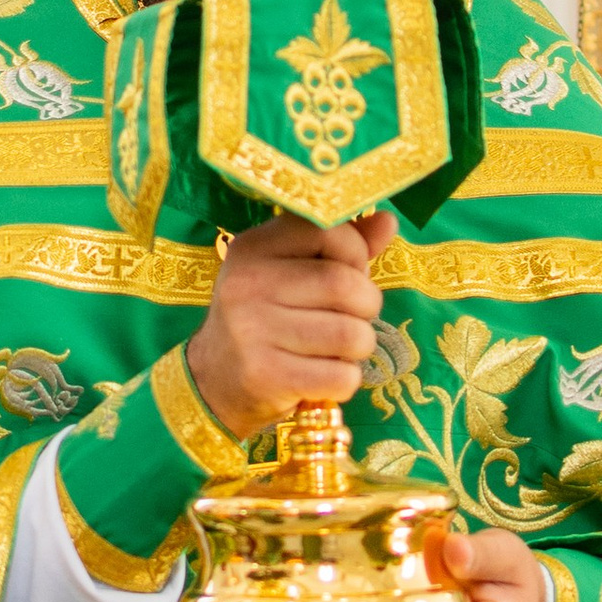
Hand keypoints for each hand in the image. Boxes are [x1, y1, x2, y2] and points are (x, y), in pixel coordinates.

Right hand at [188, 209, 393, 439]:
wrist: (213, 379)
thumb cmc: (266, 317)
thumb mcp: (290, 271)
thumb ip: (341, 245)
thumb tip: (387, 220)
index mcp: (254, 247)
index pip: (329, 232)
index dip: (356, 253)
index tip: (349, 272)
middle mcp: (247, 284)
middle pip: (346, 286)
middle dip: (366, 306)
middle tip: (351, 317)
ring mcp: (252, 331)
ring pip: (351, 335)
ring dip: (359, 346)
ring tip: (337, 348)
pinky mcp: (265, 376)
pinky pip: (341, 376)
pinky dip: (346, 380)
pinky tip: (323, 375)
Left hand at [382, 526, 552, 601]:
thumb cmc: (511, 580)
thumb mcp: (510, 556)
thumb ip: (483, 554)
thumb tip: (452, 548)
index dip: (426, 581)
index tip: (423, 551)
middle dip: (409, 579)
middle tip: (419, 549)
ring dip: (398, 587)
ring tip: (420, 568)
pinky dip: (394, 599)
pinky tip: (413, 588)